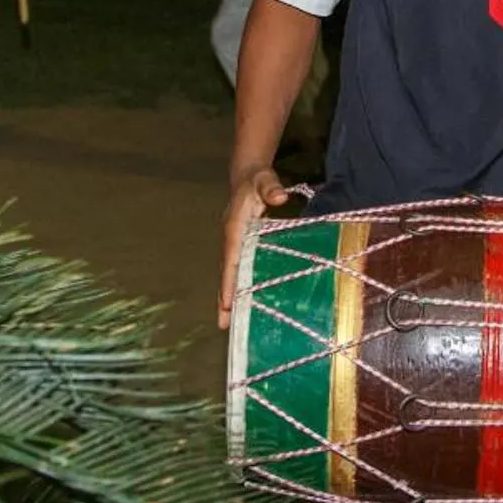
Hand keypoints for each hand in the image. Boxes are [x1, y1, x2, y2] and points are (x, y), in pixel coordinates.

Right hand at [217, 167, 291, 328]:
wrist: (247, 177)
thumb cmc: (257, 181)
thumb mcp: (263, 180)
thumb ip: (270, 187)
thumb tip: (280, 196)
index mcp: (234, 227)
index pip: (231, 258)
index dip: (229, 280)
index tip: (227, 302)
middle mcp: (231, 240)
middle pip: (226, 273)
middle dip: (223, 298)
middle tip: (222, 325)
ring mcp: (234, 245)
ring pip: (230, 275)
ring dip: (227, 298)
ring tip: (226, 324)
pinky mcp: (240, 248)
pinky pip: (237, 271)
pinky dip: (236, 288)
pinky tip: (240, 305)